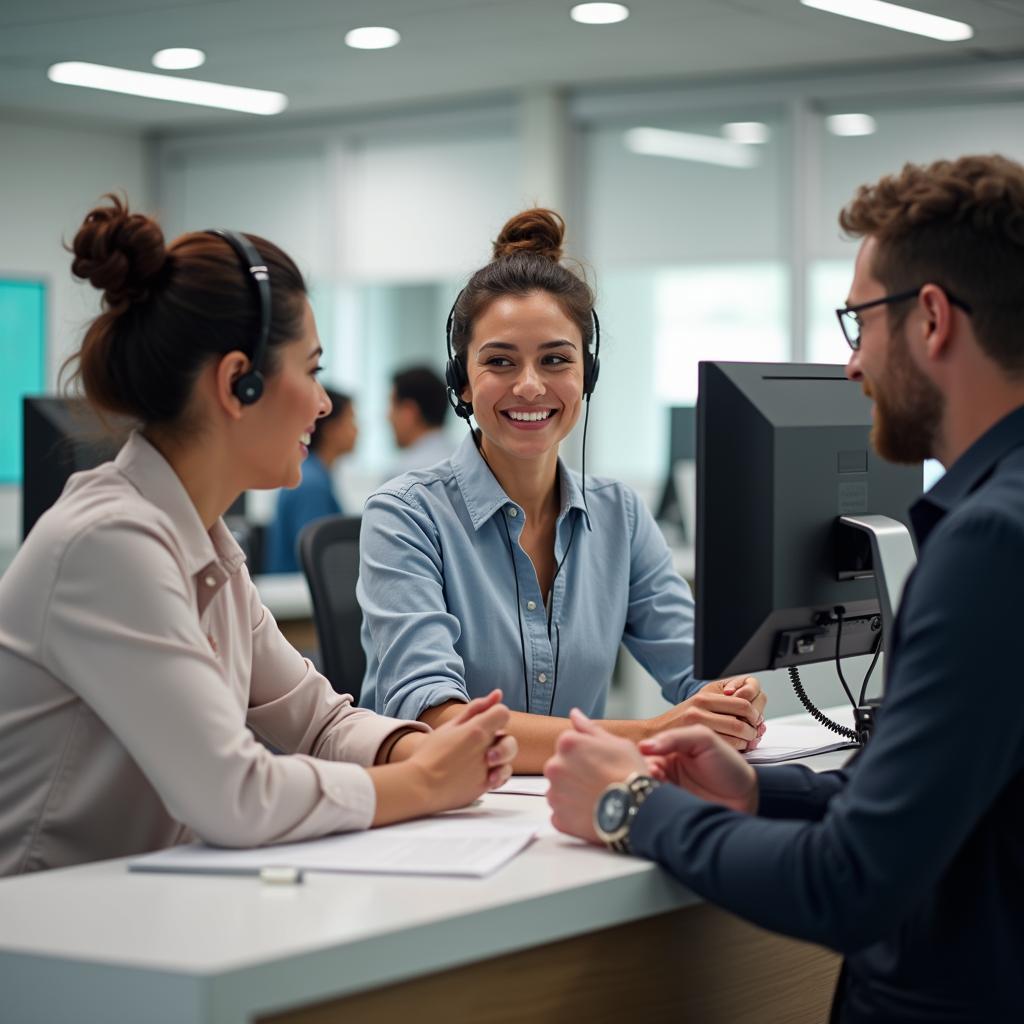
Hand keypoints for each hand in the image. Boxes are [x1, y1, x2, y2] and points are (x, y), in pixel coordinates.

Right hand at [409, 690, 515, 811]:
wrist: (419, 785)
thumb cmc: (430, 755)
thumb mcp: (450, 725)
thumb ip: (476, 709)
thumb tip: (497, 695)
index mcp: (476, 731)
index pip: (503, 713)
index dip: (495, 715)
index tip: (483, 721)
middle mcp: (485, 750)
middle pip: (510, 739)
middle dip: (499, 739)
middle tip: (478, 744)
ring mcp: (486, 770)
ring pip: (508, 760)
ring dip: (499, 758)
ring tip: (481, 760)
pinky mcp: (484, 787)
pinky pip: (502, 778)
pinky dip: (498, 774)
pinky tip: (485, 772)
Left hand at [544, 709, 647, 844]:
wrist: (637, 811)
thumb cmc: (630, 775)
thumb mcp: (617, 743)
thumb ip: (589, 728)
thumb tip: (575, 715)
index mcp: (568, 743)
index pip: (569, 744)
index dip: (587, 754)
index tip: (600, 763)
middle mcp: (555, 766)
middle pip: (562, 767)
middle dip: (576, 773)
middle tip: (600, 781)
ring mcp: (555, 794)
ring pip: (560, 790)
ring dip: (573, 793)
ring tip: (598, 798)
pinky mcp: (558, 818)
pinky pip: (562, 814)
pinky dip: (573, 814)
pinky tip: (592, 812)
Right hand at [639, 725, 757, 813]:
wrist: (744, 798)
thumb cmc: (728, 766)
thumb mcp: (704, 739)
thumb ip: (675, 737)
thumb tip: (644, 746)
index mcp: (669, 748)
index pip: (645, 748)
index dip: (642, 752)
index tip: (646, 754)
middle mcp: (663, 768)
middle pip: (639, 768)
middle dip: (642, 770)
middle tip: (654, 773)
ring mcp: (664, 788)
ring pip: (643, 786)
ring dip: (647, 785)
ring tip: (659, 783)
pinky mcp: (668, 807)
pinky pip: (652, 804)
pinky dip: (653, 801)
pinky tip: (663, 797)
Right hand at [647, 677, 766, 750]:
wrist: (654, 736)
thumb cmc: (679, 725)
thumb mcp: (699, 707)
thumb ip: (723, 706)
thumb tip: (754, 715)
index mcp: (706, 695)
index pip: (743, 700)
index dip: (755, 713)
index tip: (755, 721)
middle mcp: (702, 703)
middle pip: (743, 714)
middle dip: (753, 727)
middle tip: (753, 734)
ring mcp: (698, 718)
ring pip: (738, 730)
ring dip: (747, 740)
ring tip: (746, 743)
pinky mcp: (695, 734)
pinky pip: (728, 743)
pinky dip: (737, 749)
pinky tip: (735, 750)